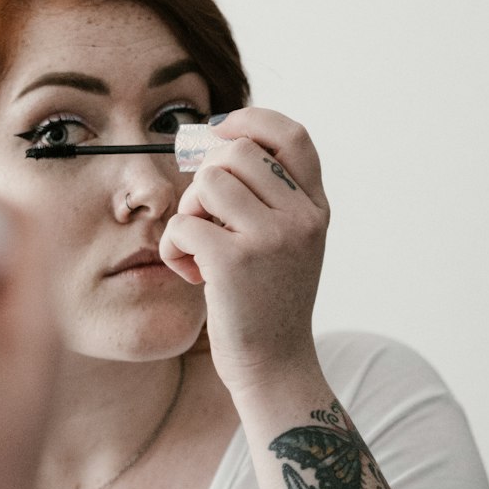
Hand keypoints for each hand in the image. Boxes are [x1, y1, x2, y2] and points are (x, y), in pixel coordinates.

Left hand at [159, 108, 328, 395]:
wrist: (275, 368)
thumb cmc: (267, 302)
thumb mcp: (287, 242)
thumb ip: (268, 195)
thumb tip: (216, 137)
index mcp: (315, 208)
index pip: (292, 135)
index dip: (251, 121)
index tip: (219, 131)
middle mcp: (301, 217)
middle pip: (235, 152)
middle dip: (206, 178)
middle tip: (206, 219)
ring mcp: (271, 237)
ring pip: (206, 182)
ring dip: (188, 213)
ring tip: (200, 249)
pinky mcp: (234, 261)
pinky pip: (182, 223)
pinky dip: (173, 248)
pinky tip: (192, 274)